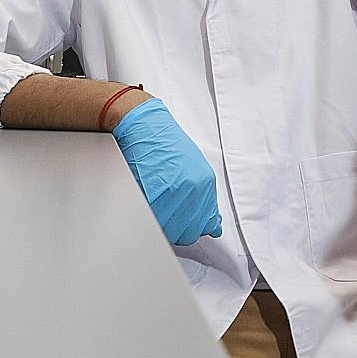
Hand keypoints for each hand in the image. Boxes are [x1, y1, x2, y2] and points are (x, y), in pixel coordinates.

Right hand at [110, 98, 223, 245]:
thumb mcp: (194, 168)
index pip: (202, 226)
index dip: (188, 228)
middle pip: (185, 232)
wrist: (144, 125)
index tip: (180, 223)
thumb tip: (211, 226)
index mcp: (206, 184)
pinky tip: (146, 199)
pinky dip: (146, 214)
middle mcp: (194, 188)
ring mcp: (174, 190)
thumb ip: (202, 198)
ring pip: (167, 229)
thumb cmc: (166, 144)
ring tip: (153, 201)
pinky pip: (151, 217)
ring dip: (158, 222)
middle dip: (173, 228)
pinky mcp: (154, 191)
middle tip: (163, 211)